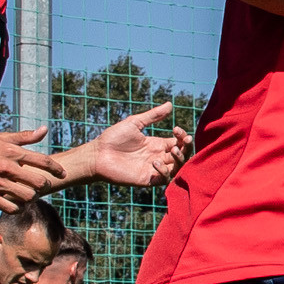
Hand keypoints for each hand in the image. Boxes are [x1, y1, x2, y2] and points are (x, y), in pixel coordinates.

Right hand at [0, 124, 67, 211]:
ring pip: (27, 197)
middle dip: (42, 186)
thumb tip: (44, 130)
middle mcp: (5, 167)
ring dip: (30, 198)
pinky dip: (17, 208)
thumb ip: (24, 137)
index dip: (56, 169)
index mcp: (10, 151)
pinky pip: (11, 208)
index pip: (42, 160)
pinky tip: (15, 204)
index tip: (62, 173)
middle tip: (39, 187)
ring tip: (27, 196)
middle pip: (38, 182)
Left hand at [65, 103, 187, 190]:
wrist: (97, 154)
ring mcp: (153, 169)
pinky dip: (165, 172)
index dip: (183, 137)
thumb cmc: (113, 138)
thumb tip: (170, 104)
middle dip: (185, 148)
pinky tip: (155, 162)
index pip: (178, 142)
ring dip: (179, 160)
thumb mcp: (135, 123)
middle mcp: (157, 157)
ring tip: (172, 151)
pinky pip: (164, 179)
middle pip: (181, 155)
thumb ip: (153, 115)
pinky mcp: (147, 179)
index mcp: (156, 144)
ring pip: (176, 168)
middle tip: (181, 141)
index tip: (176, 129)